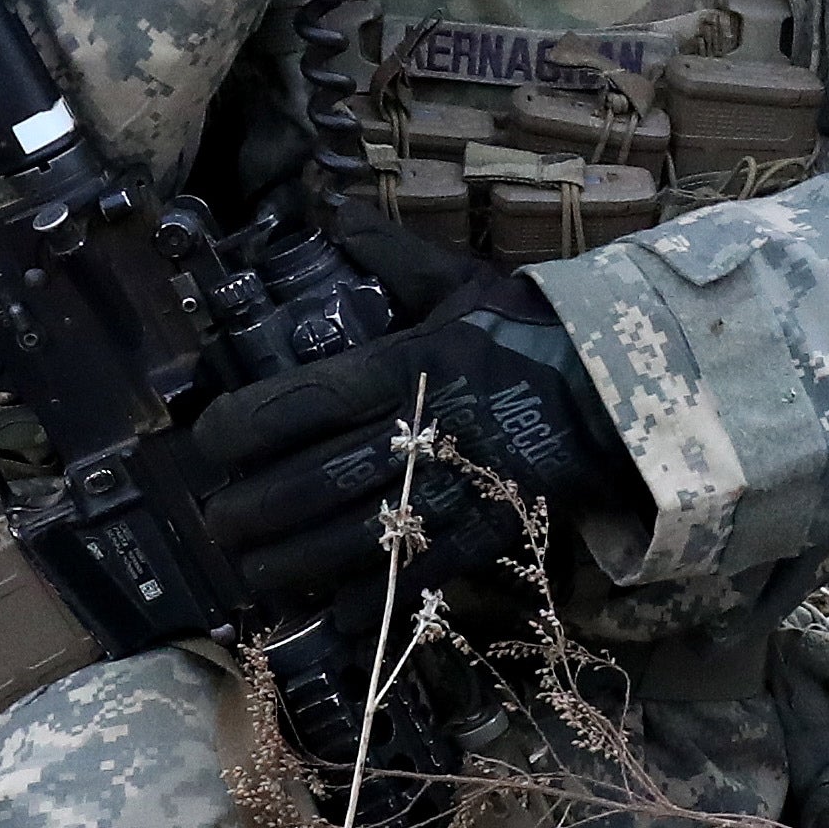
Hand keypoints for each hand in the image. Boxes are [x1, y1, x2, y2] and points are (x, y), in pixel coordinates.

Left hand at [191, 271, 642, 648]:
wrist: (620, 388)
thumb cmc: (530, 331)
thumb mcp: (461, 281)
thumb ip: (392, 255)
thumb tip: (334, 212)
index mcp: (410, 365)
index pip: (306, 400)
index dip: (246, 424)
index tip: (208, 441)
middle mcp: (423, 431)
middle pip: (317, 481)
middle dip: (254, 510)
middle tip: (214, 525)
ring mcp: (454, 489)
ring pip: (355, 538)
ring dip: (293, 563)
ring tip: (249, 575)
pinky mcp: (485, 532)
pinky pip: (417, 576)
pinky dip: (370, 601)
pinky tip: (329, 616)